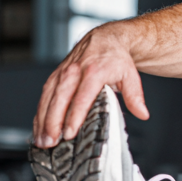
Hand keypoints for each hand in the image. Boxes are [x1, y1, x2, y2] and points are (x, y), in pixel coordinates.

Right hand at [32, 26, 148, 147]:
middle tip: (51, 142)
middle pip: (60, 99)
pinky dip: (40, 113)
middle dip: (53, 122)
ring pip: (48, 98)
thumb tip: (142, 114)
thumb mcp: (131, 75)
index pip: (82, 98)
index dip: (74, 117)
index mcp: (94, 72)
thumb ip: (135, 96)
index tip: (69, 133)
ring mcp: (63, 73)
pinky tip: (38, 128)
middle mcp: (75, 71)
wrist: (105, 38)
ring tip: (42, 140)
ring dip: (43, 120)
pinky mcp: (55, 76)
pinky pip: (44, 96)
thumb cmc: (115, 58)